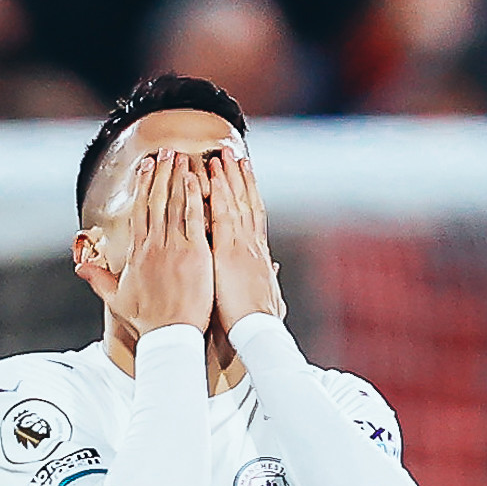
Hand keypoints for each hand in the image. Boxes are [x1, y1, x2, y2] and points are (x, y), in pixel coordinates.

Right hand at [75, 150, 213, 335]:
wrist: (170, 336)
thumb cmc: (149, 321)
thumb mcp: (117, 300)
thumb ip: (99, 279)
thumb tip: (79, 267)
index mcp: (137, 253)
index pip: (139, 211)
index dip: (143, 186)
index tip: (146, 167)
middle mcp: (154, 245)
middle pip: (156, 200)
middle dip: (160, 173)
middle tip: (165, 150)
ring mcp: (175, 247)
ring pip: (175, 204)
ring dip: (177, 177)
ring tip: (180, 155)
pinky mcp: (195, 253)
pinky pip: (195, 218)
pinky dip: (195, 197)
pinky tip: (196, 178)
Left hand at [207, 153, 285, 330]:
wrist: (258, 330)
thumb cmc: (259, 321)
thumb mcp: (269, 296)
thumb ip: (269, 278)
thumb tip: (274, 268)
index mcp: (259, 255)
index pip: (254, 217)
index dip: (250, 195)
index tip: (245, 175)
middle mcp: (252, 244)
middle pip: (247, 203)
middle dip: (240, 178)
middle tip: (234, 154)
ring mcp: (241, 245)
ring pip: (235, 203)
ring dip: (229, 177)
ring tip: (222, 154)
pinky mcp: (229, 251)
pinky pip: (222, 216)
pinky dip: (217, 194)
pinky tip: (212, 176)